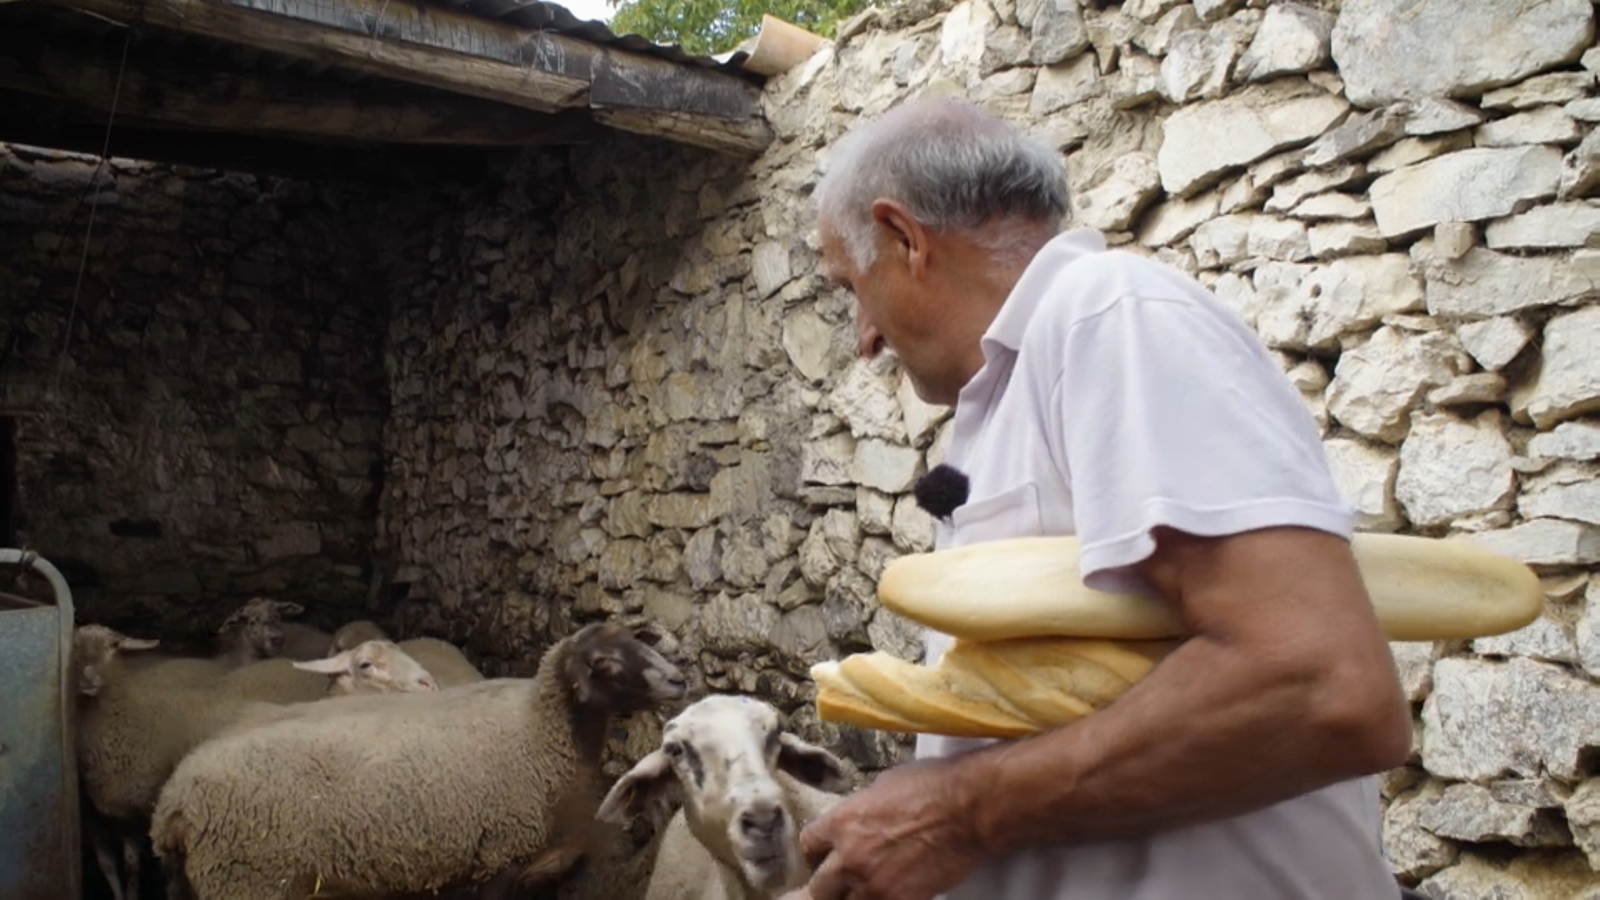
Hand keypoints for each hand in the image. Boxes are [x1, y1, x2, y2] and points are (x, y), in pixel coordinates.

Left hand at [795, 756, 988, 899]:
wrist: (969, 809)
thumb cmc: (933, 787)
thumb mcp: (882, 787)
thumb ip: (861, 810)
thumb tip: (858, 820)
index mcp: (842, 822)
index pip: (809, 844)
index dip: (816, 851)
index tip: (822, 855)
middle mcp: (850, 857)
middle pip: (818, 887)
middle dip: (825, 884)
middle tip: (832, 884)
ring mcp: (875, 884)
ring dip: (850, 898)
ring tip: (858, 892)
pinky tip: (887, 894)